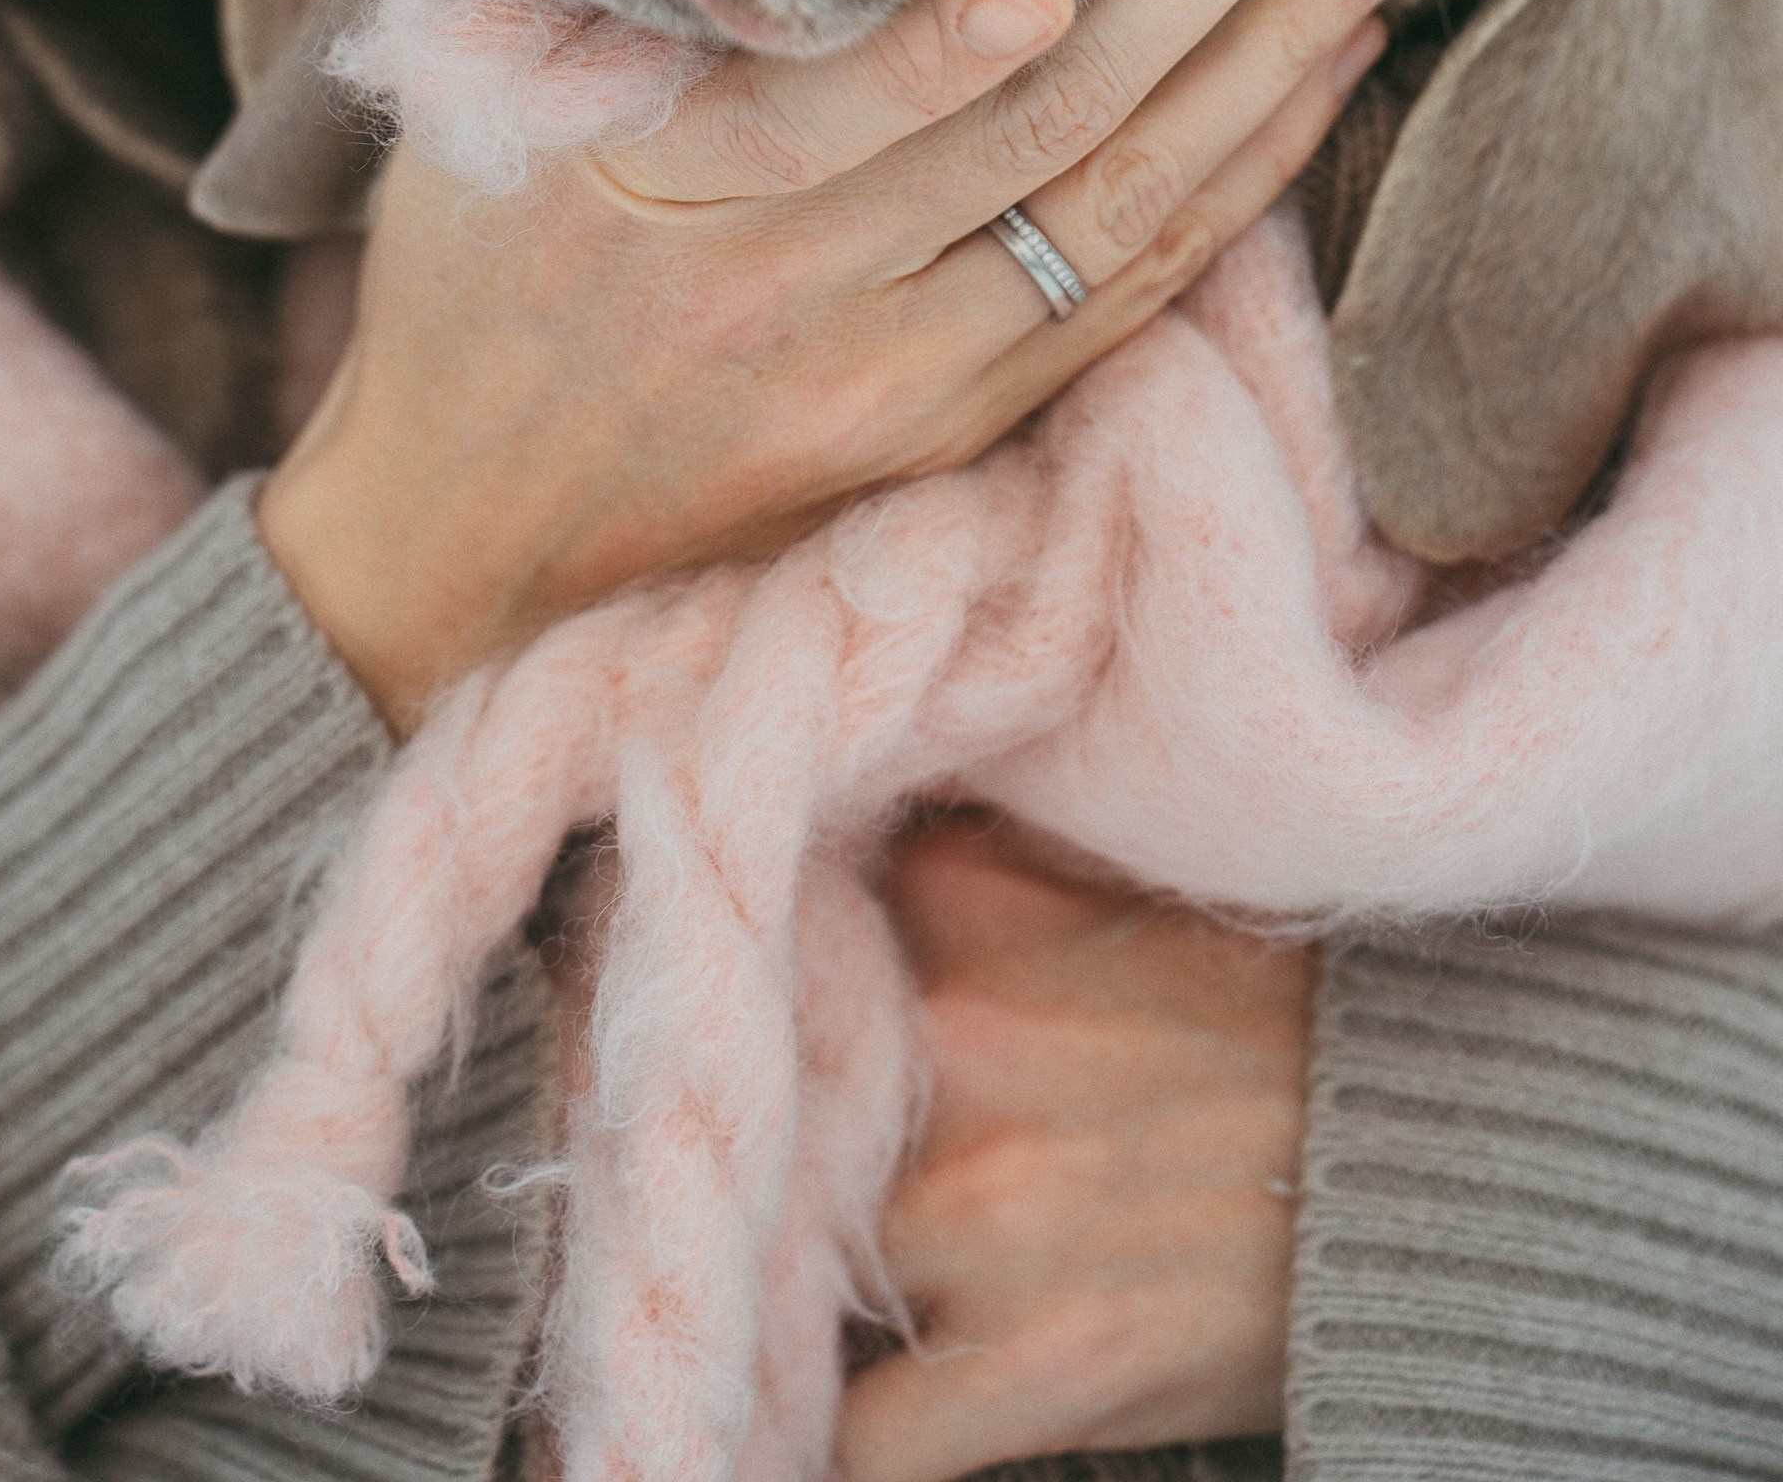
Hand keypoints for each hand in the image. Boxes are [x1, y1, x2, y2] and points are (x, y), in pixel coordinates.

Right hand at [260, 0, 1428, 721]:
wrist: (467, 566)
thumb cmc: (469, 301)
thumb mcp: (471, 130)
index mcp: (640, 211)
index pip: (803, 119)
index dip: (930, 53)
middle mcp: (780, 306)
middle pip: (1022, 139)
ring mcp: (888, 387)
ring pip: (1113, 218)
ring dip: (1267, 67)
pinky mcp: (953, 433)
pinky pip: (1125, 300)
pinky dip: (1236, 187)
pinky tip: (1317, 79)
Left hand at [840, 820, 1310, 1481]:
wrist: (1456, 1162)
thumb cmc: (1302, 1013)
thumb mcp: (1146, 874)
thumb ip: (993, 860)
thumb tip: (873, 834)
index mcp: (973, 912)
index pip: (802, 936)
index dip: (812, 991)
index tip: (824, 1028)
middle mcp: (962, 1045)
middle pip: (797, 1106)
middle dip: (820, 1143)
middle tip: (868, 1161)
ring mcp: (993, 1211)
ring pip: (818, 1263)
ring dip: (852, 1286)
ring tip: (914, 1283)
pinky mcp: (1045, 1366)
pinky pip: (871, 1444)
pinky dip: (873, 1448)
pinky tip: (896, 1417)